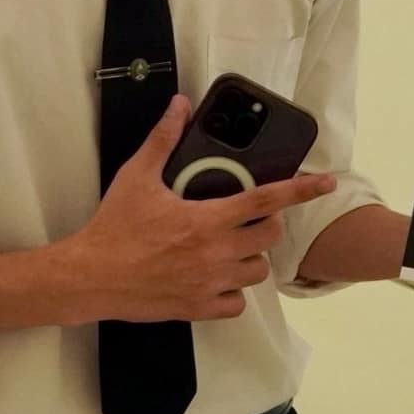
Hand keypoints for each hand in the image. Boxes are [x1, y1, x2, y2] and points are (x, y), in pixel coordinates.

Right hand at [59, 94, 336, 323]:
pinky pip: (236, 304)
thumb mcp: (136, 176)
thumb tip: (179, 105)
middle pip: (269, 237)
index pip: (267, 199)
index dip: (302, 189)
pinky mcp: (197, 309)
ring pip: (257, 271)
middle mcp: (216, 253)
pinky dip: (232, 293)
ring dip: (250, 258)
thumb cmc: (113, 227)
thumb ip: (163, 139)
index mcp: (207, 219)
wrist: (87, 278)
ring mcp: (209, 284)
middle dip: (265, 224)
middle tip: (245, 219)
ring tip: (229, 248)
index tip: (326, 183)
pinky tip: (217, 279)